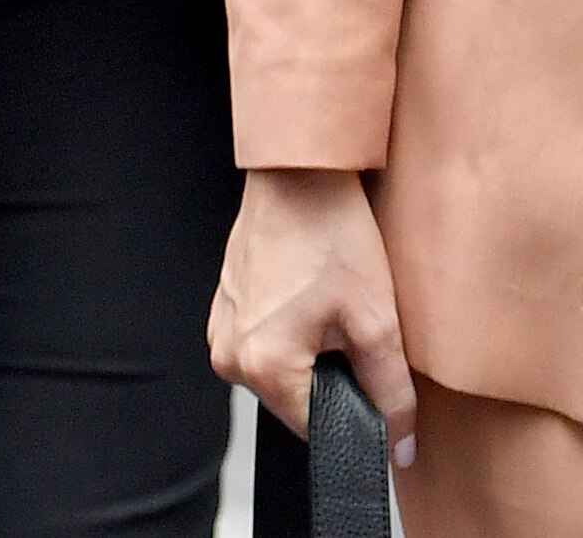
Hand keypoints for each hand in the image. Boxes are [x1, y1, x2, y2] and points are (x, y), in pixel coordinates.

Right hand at [213, 166, 417, 465]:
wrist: (297, 177)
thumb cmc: (330, 237)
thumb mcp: (377, 323)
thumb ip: (391, 394)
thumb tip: (400, 445)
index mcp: (263, 365)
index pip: (319, 430)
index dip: (362, 416)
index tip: (380, 385)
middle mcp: (230, 354)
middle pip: (298, 403)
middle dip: (335, 382)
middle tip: (357, 334)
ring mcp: (221, 330)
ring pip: (284, 375)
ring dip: (314, 358)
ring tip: (333, 310)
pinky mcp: (223, 309)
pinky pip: (265, 346)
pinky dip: (294, 335)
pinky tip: (312, 299)